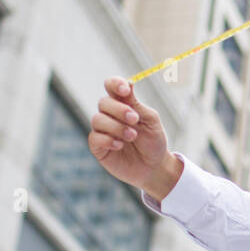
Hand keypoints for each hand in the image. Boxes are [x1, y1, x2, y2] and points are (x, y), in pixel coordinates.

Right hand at [88, 77, 180, 199]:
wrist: (154, 167)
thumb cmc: (153, 141)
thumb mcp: (150, 120)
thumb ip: (137, 104)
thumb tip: (129, 83)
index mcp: (123, 104)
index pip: (111, 86)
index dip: (115, 84)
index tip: (125, 90)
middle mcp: (110, 115)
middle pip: (103, 102)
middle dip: (119, 110)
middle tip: (134, 120)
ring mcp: (103, 130)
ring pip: (97, 119)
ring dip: (116, 127)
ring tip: (132, 136)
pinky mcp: (98, 147)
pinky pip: (94, 138)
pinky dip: (108, 140)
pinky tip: (119, 145)